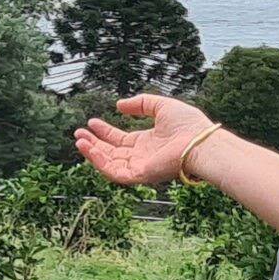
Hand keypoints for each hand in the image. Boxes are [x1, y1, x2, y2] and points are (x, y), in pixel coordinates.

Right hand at [74, 94, 220, 189]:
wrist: (200, 141)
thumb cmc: (188, 124)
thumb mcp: (161, 106)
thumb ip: (141, 104)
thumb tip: (118, 106)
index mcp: (147, 142)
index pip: (120, 139)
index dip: (105, 131)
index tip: (92, 122)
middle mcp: (141, 156)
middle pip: (112, 152)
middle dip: (94, 143)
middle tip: (78, 132)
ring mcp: (139, 167)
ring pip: (109, 163)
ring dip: (92, 152)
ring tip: (79, 140)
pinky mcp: (139, 175)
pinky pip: (114, 172)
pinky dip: (99, 162)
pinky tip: (89, 149)